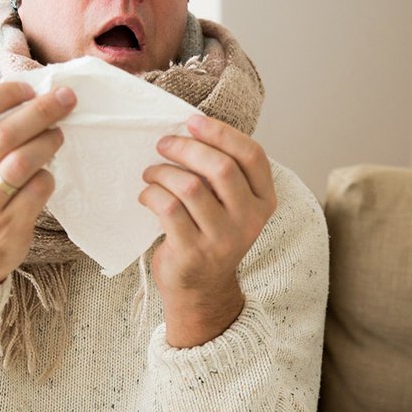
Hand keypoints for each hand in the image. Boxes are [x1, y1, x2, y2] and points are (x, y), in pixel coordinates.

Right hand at [0, 82, 75, 283]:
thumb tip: (22, 97)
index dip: (4, 93)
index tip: (29, 89)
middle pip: (4, 132)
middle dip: (41, 110)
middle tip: (66, 99)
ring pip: (24, 161)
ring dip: (49, 141)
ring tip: (59, 134)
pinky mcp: (7, 228)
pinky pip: (38, 190)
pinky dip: (48, 177)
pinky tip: (46, 175)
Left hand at [139, 115, 276, 347]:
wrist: (201, 289)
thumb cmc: (211, 233)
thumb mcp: (232, 204)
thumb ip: (225, 172)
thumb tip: (192, 128)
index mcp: (265, 202)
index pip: (252, 155)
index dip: (222, 133)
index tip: (192, 121)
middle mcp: (250, 221)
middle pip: (221, 168)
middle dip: (186, 147)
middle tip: (163, 144)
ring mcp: (222, 239)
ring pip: (190, 186)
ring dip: (163, 171)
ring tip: (151, 172)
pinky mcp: (193, 252)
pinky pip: (168, 208)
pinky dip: (151, 194)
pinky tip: (147, 195)